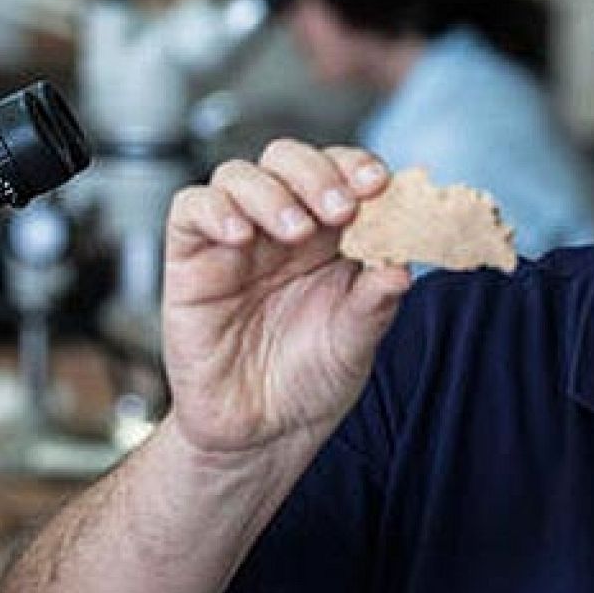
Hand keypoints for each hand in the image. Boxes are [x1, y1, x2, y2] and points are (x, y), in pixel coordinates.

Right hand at [161, 139, 411, 459]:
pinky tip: (240, 236)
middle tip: (341, 208)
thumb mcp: (356, 343)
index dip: (358, 166)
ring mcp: (235, 240)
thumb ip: (375, 302)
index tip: (379, 183)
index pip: (340, 173)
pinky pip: (190, 210)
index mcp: (330, 234)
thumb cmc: (311, 380)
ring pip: (239, 175)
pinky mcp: (191, 261)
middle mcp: (281, 226)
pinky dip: (214, 210)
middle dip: (317, 173)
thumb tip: (403, 265)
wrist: (260, 433)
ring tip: (297, 231)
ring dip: (272, 192)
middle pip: (288, 159)